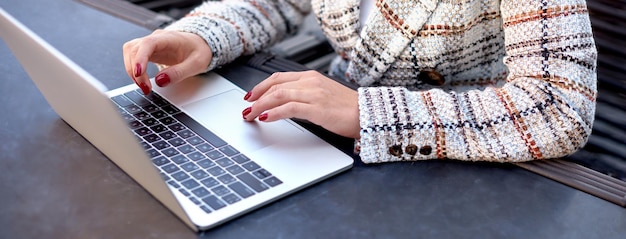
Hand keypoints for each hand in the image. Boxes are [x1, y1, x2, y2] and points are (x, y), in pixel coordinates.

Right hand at [122, 29, 211, 94]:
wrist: (200, 44)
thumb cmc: (199, 51)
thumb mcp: (196, 64)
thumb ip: (179, 73)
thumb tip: (160, 81)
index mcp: (169, 38)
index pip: (148, 44)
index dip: (140, 57)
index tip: (138, 72)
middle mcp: (156, 38)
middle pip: (134, 49)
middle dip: (135, 70)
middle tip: (146, 88)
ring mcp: (150, 43)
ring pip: (130, 52)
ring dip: (132, 70)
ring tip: (144, 86)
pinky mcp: (147, 50)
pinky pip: (133, 57)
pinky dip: (134, 70)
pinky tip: (142, 81)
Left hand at [242, 71, 360, 138]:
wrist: (368, 114)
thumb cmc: (348, 108)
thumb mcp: (323, 96)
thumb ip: (306, 96)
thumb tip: (285, 106)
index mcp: (312, 77)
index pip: (279, 78)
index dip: (260, 86)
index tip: (250, 96)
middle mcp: (311, 82)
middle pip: (274, 86)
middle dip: (256, 98)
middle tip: (246, 109)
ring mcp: (313, 94)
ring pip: (278, 95)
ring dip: (260, 106)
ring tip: (250, 115)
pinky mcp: (317, 108)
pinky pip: (289, 108)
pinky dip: (273, 113)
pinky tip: (265, 118)